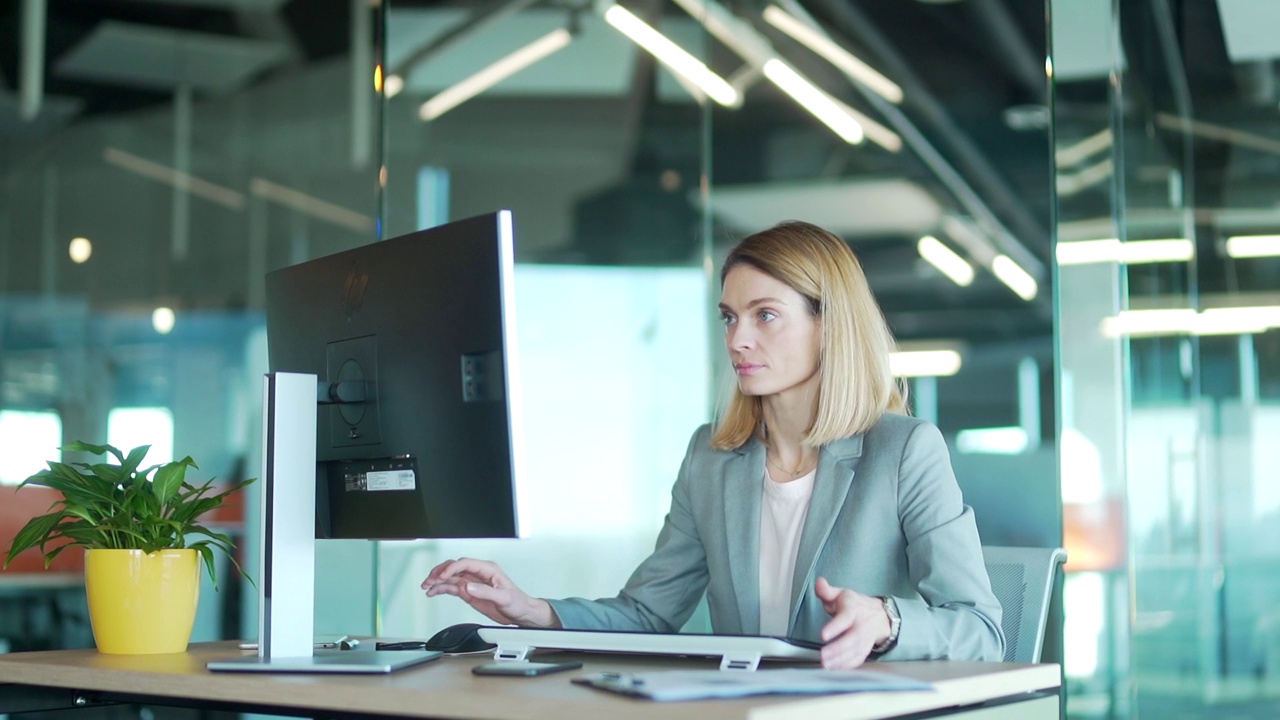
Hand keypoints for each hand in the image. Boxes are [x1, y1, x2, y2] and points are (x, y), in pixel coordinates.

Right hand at [422, 558, 559, 627]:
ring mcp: (473, 583)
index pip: (465, 563)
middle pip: (454, 567)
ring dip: (438, 580)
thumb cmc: (517, 602)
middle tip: (429, 580)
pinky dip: (442, 589)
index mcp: (488, 569)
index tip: (442, 576)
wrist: (520, 612)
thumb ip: (485, 591)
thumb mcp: (503, 597)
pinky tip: (433, 592)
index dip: (452, 568)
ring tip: (426, 586)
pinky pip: (453, 588)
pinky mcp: (470, 592)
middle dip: (440, 572)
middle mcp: (478, 574)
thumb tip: (468, 586)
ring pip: (451, 577)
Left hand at [813, 576, 890, 668]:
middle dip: (838, 649)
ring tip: (825, 664)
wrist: (877, 615)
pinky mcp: (865, 649)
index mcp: (853, 609)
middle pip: (852, 639)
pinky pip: (858, 659)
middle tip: (823, 656)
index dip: (835, 627)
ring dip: (841, 660)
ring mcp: (865, 639)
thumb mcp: (840, 594)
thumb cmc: (854, 605)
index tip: (823, 635)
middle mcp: (861, 625)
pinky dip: (847, 665)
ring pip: (856, 651)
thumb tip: (819, 583)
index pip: (845, 618)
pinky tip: (835, 668)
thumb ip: (827, 591)